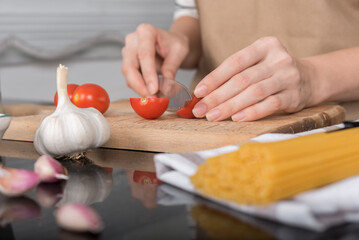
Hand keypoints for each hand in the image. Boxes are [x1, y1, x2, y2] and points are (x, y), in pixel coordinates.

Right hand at [121, 24, 189, 96]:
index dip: (148, 74)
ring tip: (154, 98)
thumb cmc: (174, 44)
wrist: (170, 44)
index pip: (144, 54)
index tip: (154, 89)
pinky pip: (130, 79)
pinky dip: (140, 88)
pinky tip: (151, 93)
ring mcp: (128, 52)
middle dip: (140, 85)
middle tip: (152, 97)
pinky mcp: (128, 63)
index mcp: (146, 31)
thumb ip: (171, 68)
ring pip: (128, 74)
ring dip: (139, 88)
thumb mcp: (179, 52)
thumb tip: (165, 87)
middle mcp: (132, 40)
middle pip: (130, 66)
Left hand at [192, 37, 313, 120]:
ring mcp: (288, 76)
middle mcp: (278, 58)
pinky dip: (252, 112)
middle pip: (242, 79)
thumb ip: (235, 74)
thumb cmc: (272, 72)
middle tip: (200, 110)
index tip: (198, 92)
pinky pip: (270, 104)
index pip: (234, 62)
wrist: (310, 78)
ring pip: (254, 92)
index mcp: (264, 46)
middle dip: (217, 96)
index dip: (214, 78)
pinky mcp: (295, 95)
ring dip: (230, 106)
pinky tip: (237, 119)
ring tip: (213, 116)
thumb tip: (204, 94)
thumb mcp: (257, 64)